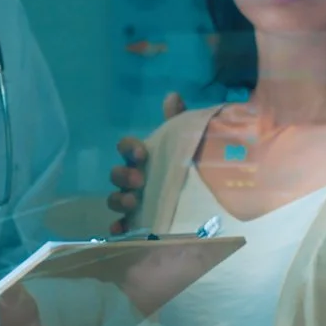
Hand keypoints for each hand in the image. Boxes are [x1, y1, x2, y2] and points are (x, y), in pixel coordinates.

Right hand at [107, 92, 186, 233]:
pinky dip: (117, 228)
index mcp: (144, 158)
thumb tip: (172, 95)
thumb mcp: (188, 140)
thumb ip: (179, 119)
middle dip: (123, 175)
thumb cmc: (191, 163)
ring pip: (115, 199)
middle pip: (117, 174)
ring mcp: (135, 201)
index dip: (129, 148)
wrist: (210, 201)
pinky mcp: (140, 223)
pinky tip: (119, 230)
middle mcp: (136, 179)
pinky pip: (122, 226)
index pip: (126, 148)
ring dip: (119, 199)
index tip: (142, 153)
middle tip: (140, 180)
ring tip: (133, 203)